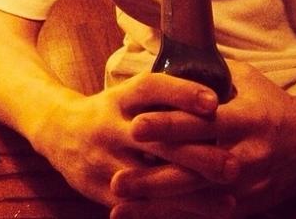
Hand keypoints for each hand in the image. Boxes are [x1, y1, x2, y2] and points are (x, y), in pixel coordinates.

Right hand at [31, 72, 239, 207]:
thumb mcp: (131, 93)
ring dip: (192, 194)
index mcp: (122, 97)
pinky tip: (203, 215)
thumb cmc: (113, 109)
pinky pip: (141, 206)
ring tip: (229, 199)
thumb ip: (166, 96)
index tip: (215, 103)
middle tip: (234, 165)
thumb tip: (218, 97)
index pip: (152, 89)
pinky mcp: (100, 190)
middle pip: (157, 140)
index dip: (183, 93)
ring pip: (152, 181)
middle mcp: (111, 126)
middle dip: (198, 155)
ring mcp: (104, 160)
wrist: (60, 131)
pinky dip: (173, 212)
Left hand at [126, 61, 295, 217]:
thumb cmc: (272, 102)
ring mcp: (244, 184)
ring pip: (195, 197)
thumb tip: (175, 61)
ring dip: (157, 204)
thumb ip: (212, 74)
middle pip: (193, 168)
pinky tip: (146, 218)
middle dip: (153, 177)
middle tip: (117, 178)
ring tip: (120, 205)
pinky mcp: (244, 203)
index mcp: (244, 118)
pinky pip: (206, 213)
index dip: (169, 125)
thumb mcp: (247, 79)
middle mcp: (244, 154)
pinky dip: (175, 216)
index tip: (136, 124)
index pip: (201, 122)